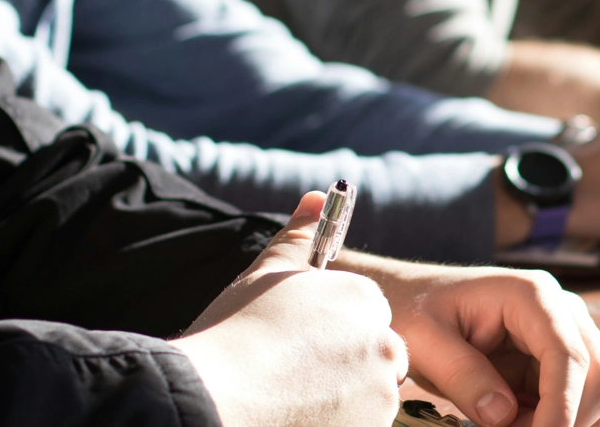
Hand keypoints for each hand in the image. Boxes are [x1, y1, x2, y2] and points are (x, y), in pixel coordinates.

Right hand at [170, 192, 408, 426]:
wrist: (214, 399)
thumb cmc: (234, 335)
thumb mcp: (264, 275)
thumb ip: (298, 238)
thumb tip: (317, 196)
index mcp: (363, 300)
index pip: (366, 317)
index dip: (331, 334)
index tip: (299, 347)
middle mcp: (384, 344)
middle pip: (374, 359)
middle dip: (342, 369)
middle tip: (291, 378)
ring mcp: (381, 394)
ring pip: (368, 398)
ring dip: (339, 401)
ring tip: (287, 401)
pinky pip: (360, 423)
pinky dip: (335, 423)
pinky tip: (292, 420)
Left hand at [335, 256, 599, 426]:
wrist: (409, 300)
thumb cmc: (413, 309)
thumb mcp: (423, 340)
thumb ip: (463, 376)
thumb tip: (502, 415)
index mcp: (532, 296)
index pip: (569, 355)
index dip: (561, 406)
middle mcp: (562, 312)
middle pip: (597, 378)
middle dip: (564, 420)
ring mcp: (565, 336)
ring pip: (595, 395)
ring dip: (561, 423)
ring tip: (505, 425)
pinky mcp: (557, 362)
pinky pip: (579, 402)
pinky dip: (558, 422)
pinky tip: (520, 425)